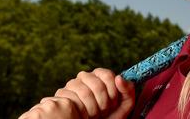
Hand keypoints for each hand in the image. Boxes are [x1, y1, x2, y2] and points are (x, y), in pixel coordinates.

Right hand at [18, 68, 134, 118]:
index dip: (113, 92)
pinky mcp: (62, 95)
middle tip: (103, 111)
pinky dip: (81, 111)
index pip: (107, 75)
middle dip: (103, 102)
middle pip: (97, 85)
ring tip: (93, 114)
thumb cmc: (109, 116)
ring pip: (84, 92)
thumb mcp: (124, 104)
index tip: (113, 103)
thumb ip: (127, 90)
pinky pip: (72, 100)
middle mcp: (84, 76)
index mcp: (99, 75)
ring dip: (92, 108)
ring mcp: (72, 85)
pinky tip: (83, 115)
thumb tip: (119, 78)